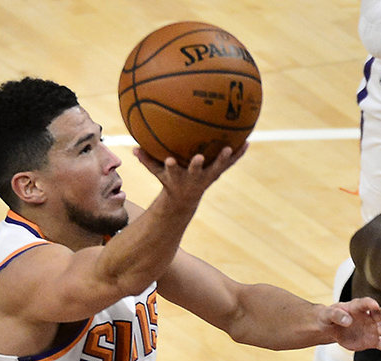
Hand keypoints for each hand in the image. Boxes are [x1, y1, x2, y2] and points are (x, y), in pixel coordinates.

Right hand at [134, 143, 248, 208]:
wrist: (185, 199)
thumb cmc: (170, 181)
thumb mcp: (157, 172)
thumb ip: (146, 160)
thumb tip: (133, 148)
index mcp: (178, 177)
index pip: (172, 171)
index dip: (170, 166)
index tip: (169, 160)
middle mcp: (193, 178)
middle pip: (195, 171)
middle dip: (196, 165)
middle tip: (198, 157)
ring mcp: (207, 176)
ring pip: (216, 167)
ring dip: (223, 159)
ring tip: (229, 149)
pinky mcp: (217, 173)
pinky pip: (229, 164)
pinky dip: (238, 154)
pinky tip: (247, 143)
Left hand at [320, 297, 380, 360]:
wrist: (332, 327)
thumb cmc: (329, 317)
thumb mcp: (328, 315)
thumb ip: (336, 315)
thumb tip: (347, 321)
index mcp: (357, 307)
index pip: (364, 303)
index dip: (369, 304)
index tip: (374, 305)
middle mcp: (369, 316)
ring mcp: (373, 329)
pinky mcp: (373, 341)